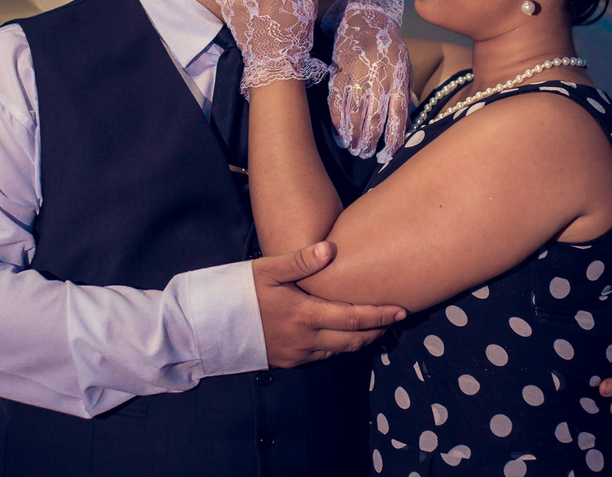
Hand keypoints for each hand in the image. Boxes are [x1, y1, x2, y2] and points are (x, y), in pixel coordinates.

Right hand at [253, 241, 406, 367]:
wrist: (210, 327)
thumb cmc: (239, 291)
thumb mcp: (267, 269)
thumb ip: (301, 260)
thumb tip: (330, 248)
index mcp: (305, 315)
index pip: (353, 318)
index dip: (380, 316)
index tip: (401, 310)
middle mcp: (305, 338)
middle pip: (353, 340)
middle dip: (377, 330)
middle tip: (395, 319)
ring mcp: (297, 354)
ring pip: (340, 351)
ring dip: (360, 340)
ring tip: (375, 327)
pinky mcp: (287, 362)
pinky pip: (321, 355)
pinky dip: (339, 346)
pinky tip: (342, 335)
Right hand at [323, 0, 412, 163]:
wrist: (365, 17)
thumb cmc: (389, 46)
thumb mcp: (404, 66)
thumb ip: (404, 92)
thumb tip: (405, 121)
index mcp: (398, 78)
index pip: (398, 115)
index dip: (393, 137)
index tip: (388, 154)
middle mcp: (379, 78)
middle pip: (374, 118)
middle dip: (369, 141)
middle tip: (365, 155)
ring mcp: (357, 75)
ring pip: (354, 113)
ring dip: (352, 135)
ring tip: (353, 148)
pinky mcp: (339, 71)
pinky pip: (337, 102)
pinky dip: (337, 121)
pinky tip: (339, 134)